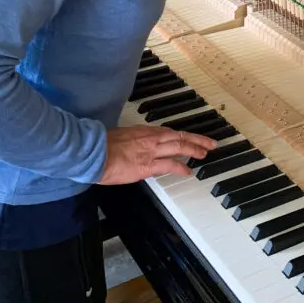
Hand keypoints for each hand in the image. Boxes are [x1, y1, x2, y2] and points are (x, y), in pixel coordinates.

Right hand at [97, 125, 216, 184]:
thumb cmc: (100, 146)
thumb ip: (131, 140)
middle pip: (179, 137)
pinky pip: (169, 165)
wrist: (93, 152)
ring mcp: (151, 151)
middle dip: (196, 139)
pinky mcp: (148, 165)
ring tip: (205, 153)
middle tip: (210, 143)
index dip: (181, 135)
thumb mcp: (119, 137)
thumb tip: (134, 146)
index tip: (189, 137)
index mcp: (143, 131)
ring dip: (195, 149)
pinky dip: (181, 167)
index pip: (168, 132)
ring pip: (179, 147)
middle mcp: (150, 138)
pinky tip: (188, 171)